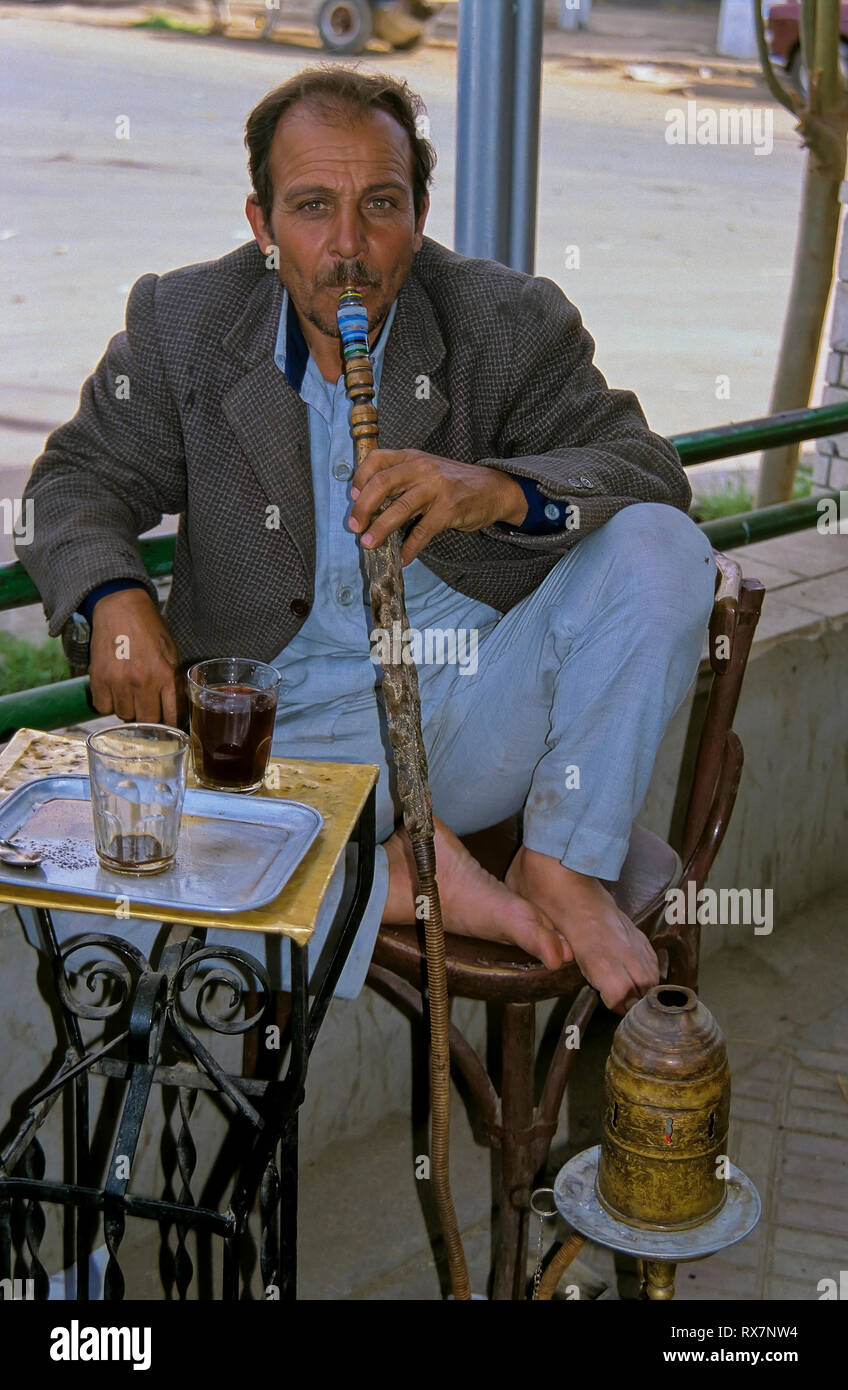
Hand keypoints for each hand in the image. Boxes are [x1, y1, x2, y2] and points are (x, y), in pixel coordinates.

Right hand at [88, 588, 183, 724]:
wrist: (121, 607)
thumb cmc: (149, 629)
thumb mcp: (171, 654)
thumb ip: (173, 682)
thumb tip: (176, 712)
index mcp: (166, 674)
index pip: (171, 716)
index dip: (171, 725)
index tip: (169, 727)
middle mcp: (143, 680)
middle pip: (146, 721)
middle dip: (148, 719)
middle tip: (147, 709)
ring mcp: (119, 680)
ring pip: (123, 715)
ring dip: (127, 709)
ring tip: (130, 693)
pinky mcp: (98, 677)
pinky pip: (103, 707)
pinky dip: (108, 703)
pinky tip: (114, 690)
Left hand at [348, 450, 528, 564]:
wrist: (493, 488)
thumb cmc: (454, 482)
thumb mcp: (426, 470)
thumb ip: (401, 479)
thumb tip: (368, 503)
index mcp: (412, 457)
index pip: (376, 460)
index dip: (359, 479)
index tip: (353, 497)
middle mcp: (422, 467)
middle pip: (382, 484)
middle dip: (363, 508)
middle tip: (354, 527)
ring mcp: (436, 487)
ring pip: (400, 508)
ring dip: (380, 529)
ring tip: (368, 544)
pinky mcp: (449, 508)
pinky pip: (423, 531)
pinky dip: (410, 547)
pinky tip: (402, 557)